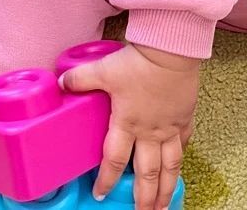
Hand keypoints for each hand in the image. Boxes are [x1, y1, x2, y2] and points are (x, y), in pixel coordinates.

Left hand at [60, 43, 198, 209]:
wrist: (170, 53)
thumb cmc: (138, 63)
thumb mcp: (103, 69)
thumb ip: (80, 78)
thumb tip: (61, 82)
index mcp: (127, 123)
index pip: (114, 160)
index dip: (107, 179)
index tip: (101, 193)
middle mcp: (149, 132)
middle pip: (147, 173)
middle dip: (144, 198)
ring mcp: (170, 127)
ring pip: (170, 166)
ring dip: (166, 189)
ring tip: (164, 205)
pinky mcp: (185, 117)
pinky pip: (184, 142)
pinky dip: (180, 156)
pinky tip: (179, 163)